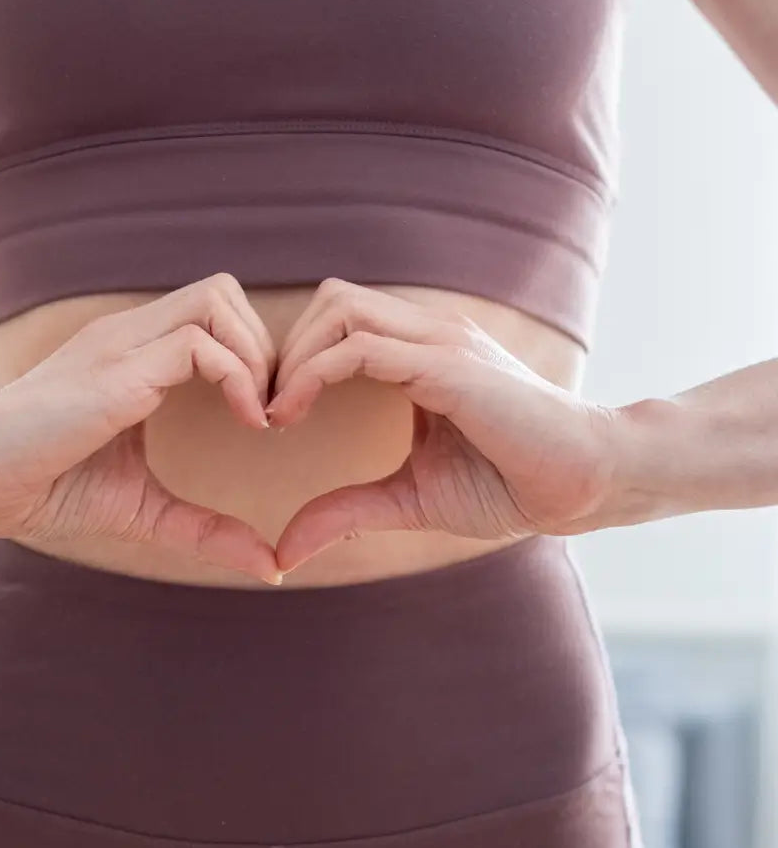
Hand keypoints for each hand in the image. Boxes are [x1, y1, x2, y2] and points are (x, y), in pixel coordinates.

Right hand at [0, 275, 281, 582]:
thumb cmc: (45, 489)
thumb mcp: (145, 509)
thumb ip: (207, 531)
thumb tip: (272, 567)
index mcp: (135, 354)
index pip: (216, 312)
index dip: (256, 354)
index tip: (268, 418)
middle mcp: (131, 335)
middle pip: (225, 289)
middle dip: (267, 345)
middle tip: (276, 412)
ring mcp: (121, 343)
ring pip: (218, 297)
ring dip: (257, 353)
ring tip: (261, 415)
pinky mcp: (117, 368)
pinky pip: (199, 341)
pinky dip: (238, 376)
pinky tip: (245, 422)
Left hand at [265, 279, 620, 570]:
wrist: (583, 484)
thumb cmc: (511, 486)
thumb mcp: (409, 499)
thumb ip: (347, 511)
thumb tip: (286, 548)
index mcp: (422, 353)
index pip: (340, 320)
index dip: (296, 358)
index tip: (271, 416)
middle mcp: (429, 333)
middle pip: (331, 299)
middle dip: (285, 347)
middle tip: (263, 409)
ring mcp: (439, 340)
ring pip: (338, 307)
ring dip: (293, 355)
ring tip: (276, 413)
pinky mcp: (446, 363)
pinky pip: (360, 346)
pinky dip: (312, 374)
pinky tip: (292, 416)